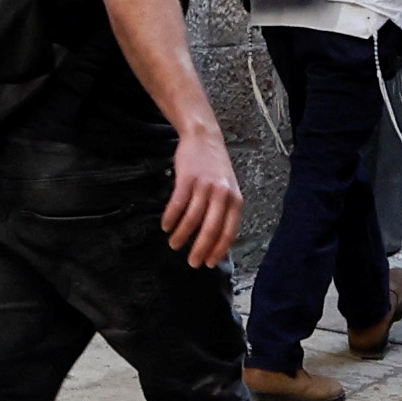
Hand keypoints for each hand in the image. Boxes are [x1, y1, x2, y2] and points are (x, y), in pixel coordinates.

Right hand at [162, 119, 243, 269]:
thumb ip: (225, 211)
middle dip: (200, 249)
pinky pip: (177, 204)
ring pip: (191, 219)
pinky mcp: (187, 179)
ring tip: (175, 244)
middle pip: (210, 229)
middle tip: (191, 262)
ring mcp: (204, 186)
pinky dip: (171, 218)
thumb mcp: (228, 188)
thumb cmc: (215, 167)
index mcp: (235, 200)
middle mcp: (222, 194)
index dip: (218, 250)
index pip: (228, 231)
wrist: (204, 137)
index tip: (209, 263)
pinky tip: (166, 226)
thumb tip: (216, 240)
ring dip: (182, 235)